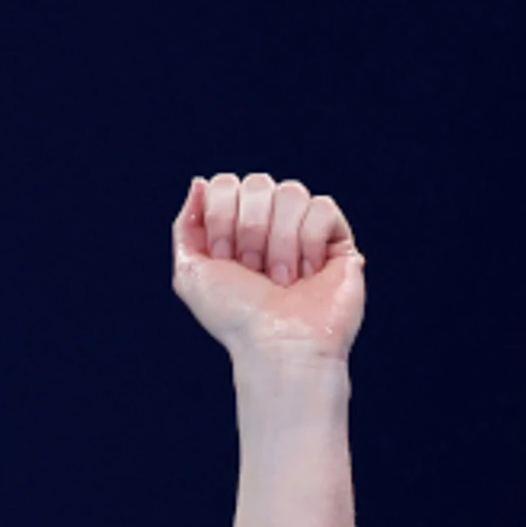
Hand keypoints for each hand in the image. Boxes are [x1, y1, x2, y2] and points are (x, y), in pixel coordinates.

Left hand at [172, 173, 363, 359]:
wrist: (277, 344)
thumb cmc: (235, 317)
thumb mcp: (190, 272)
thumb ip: (187, 226)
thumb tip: (199, 183)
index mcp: (234, 228)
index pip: (226, 184)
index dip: (222, 216)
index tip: (225, 258)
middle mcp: (270, 224)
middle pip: (258, 182)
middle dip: (250, 229)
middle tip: (253, 269)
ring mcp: (305, 230)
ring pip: (291, 191)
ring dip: (279, 241)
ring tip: (281, 278)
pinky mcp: (338, 239)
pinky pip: (322, 207)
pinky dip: (309, 242)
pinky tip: (308, 273)